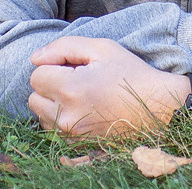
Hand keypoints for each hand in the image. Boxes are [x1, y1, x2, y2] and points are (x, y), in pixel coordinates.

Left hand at [27, 36, 190, 135]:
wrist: (157, 107)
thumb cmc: (130, 73)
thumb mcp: (101, 48)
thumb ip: (63, 47)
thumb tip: (35, 57)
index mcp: (71, 89)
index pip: (36, 76)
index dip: (54, 66)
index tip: (75, 66)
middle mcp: (67, 116)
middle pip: (34, 97)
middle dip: (49, 85)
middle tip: (76, 79)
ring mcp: (72, 135)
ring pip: (41, 115)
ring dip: (53, 103)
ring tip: (81, 94)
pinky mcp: (78, 145)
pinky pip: (53, 129)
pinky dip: (61, 118)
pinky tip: (83, 108)